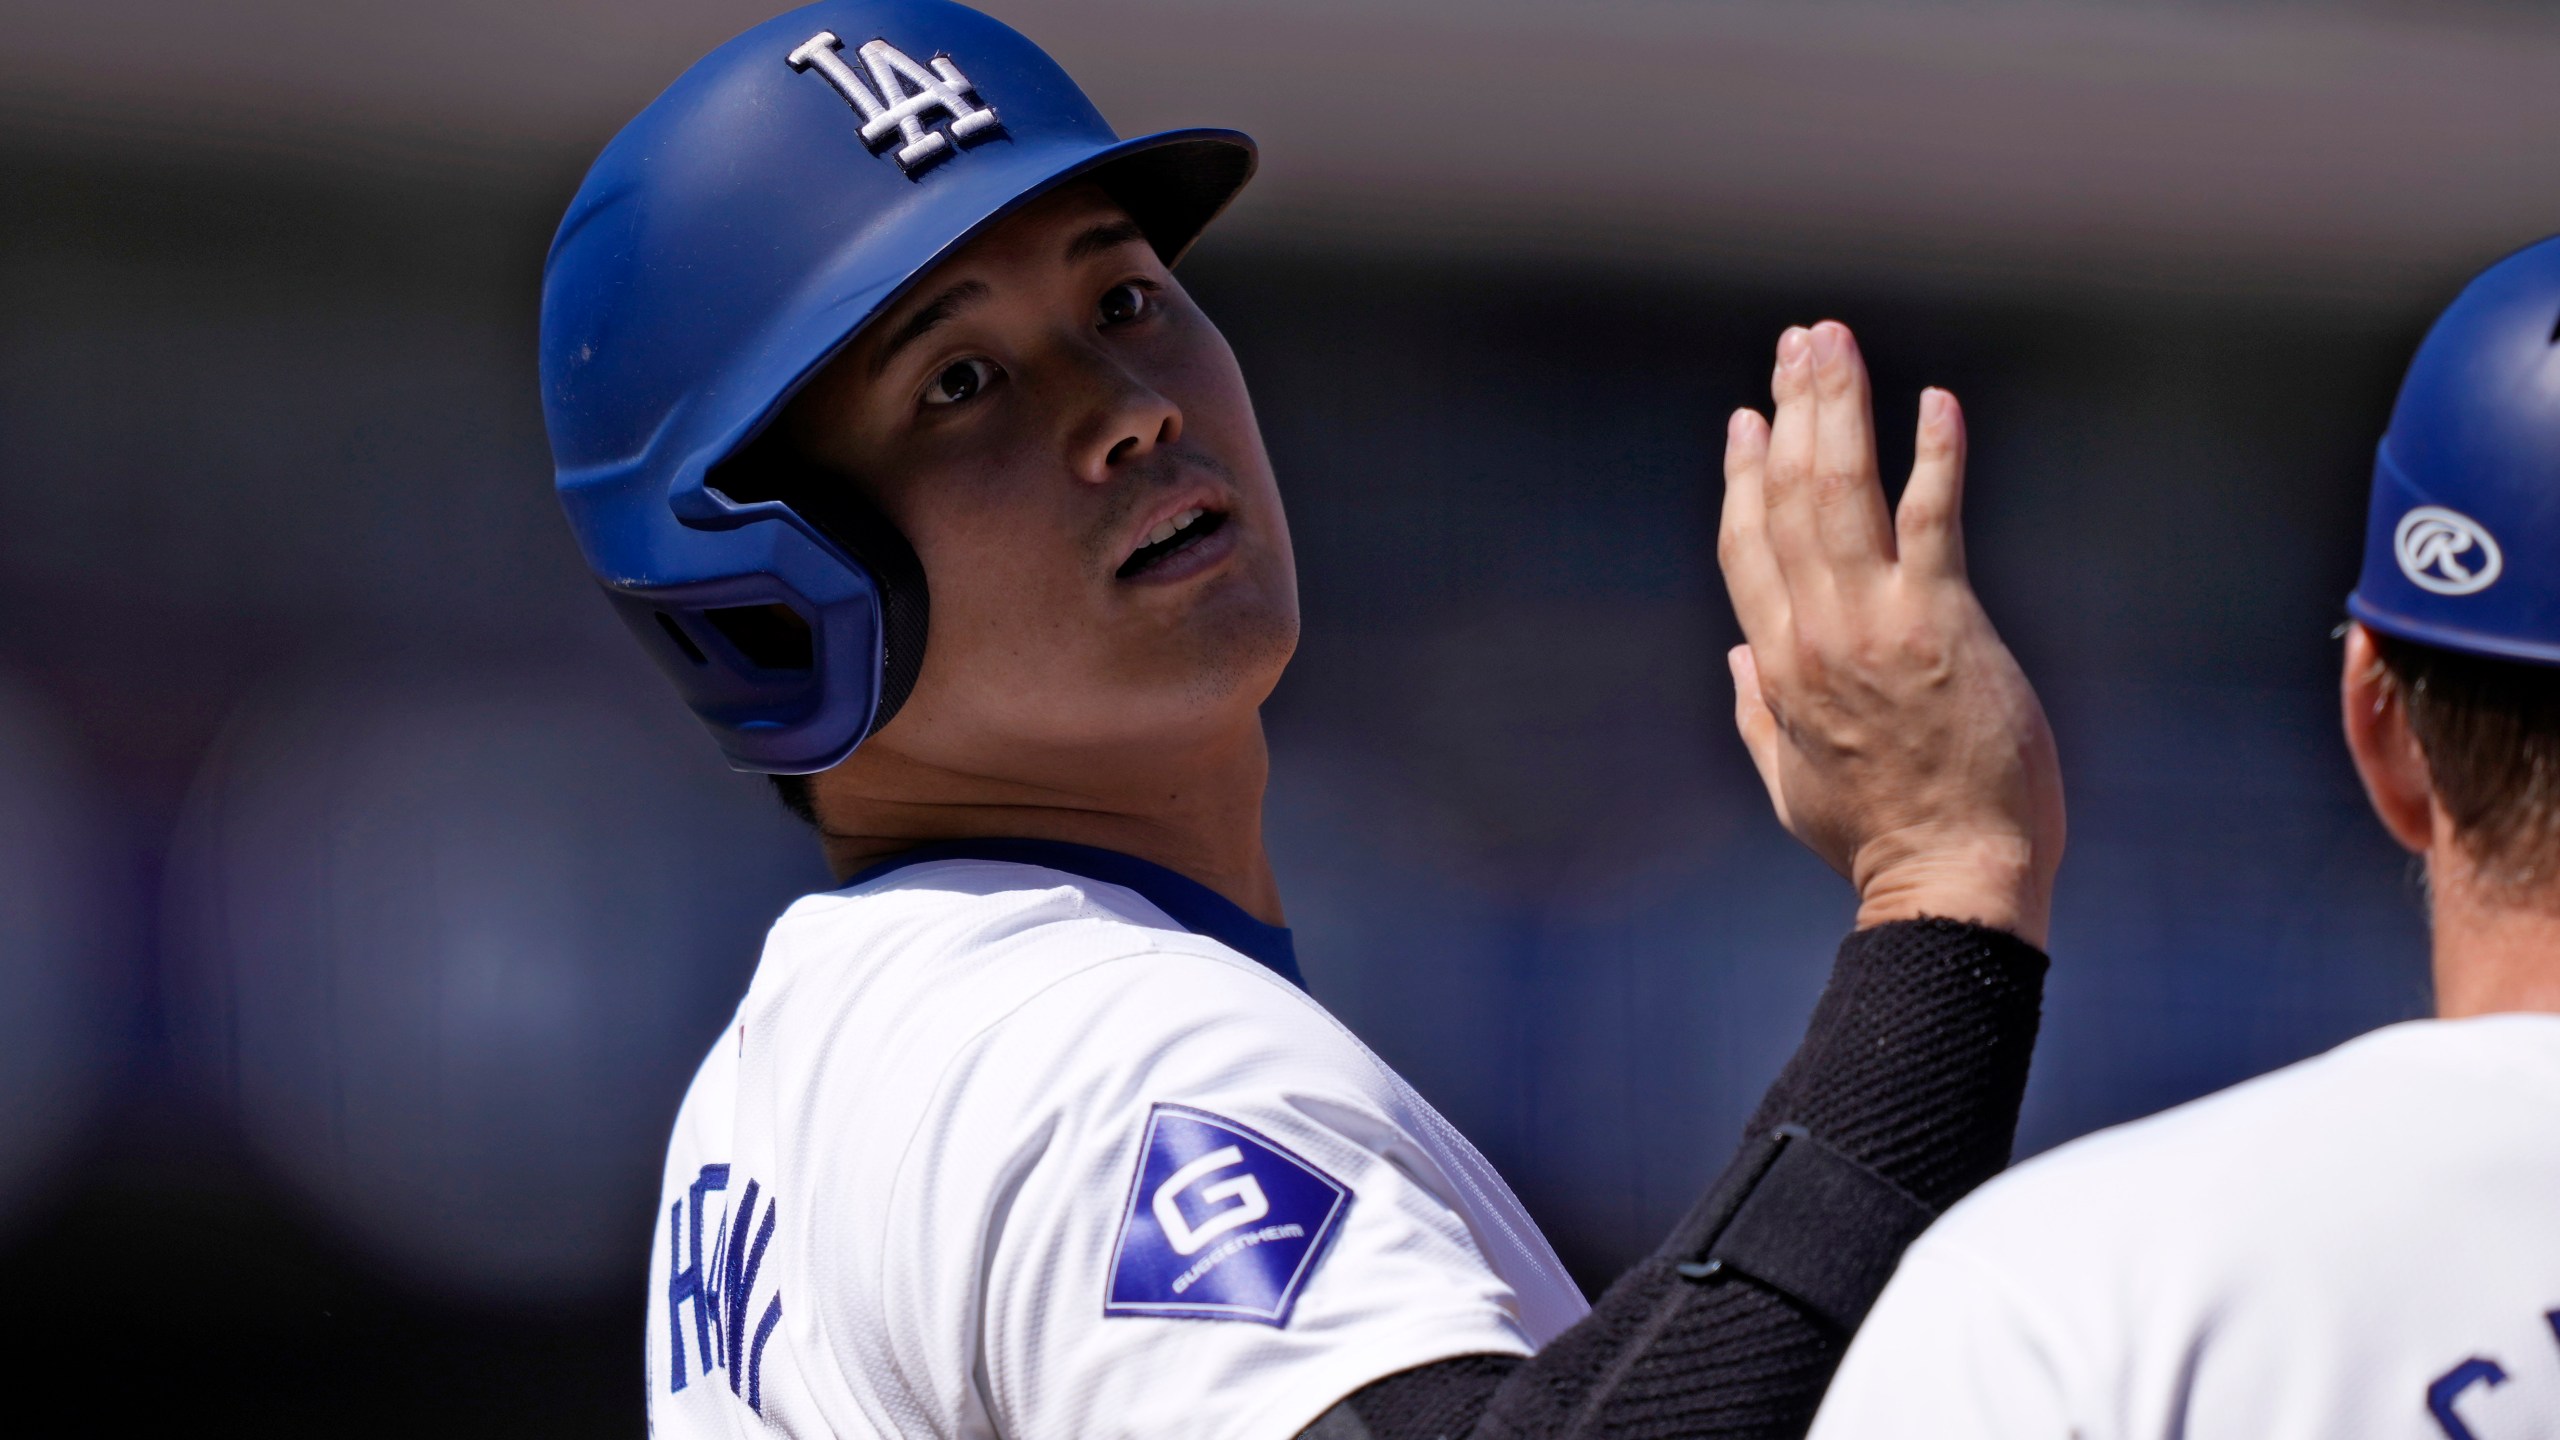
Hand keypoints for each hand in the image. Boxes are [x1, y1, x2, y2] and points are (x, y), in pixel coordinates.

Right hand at [1718, 322, 2062, 944]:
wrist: (1953, 877)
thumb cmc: (1879, 839)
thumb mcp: (1790, 783)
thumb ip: (1756, 713)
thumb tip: (1736, 657)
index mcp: (1779, 666)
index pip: (1747, 545)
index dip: (1744, 476)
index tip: (1748, 421)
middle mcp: (1817, 632)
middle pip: (1791, 497)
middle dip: (1795, 409)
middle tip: (1801, 342)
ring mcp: (1878, 623)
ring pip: (1844, 491)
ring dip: (1840, 408)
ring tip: (1836, 344)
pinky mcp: (1946, 623)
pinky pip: (1934, 518)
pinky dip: (1933, 454)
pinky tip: (1935, 402)